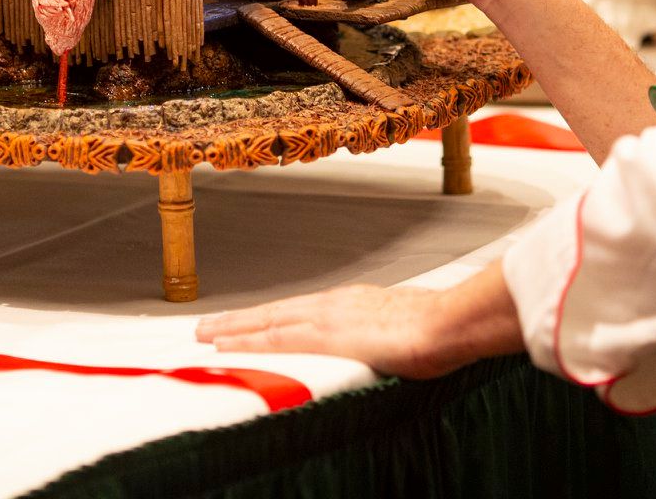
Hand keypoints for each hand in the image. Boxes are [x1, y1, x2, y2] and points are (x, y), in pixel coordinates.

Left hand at [195, 285, 465, 378]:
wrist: (450, 322)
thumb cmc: (439, 328)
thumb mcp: (404, 330)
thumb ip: (385, 338)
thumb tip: (385, 350)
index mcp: (351, 304)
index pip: (298, 313)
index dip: (267, 320)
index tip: (246, 325)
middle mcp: (334, 305)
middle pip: (275, 313)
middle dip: (239, 321)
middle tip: (206, 327)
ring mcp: (328, 317)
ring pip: (267, 322)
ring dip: (234, 328)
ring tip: (205, 335)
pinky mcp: (326, 334)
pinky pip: (276, 338)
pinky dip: (248, 340)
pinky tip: (227, 345)